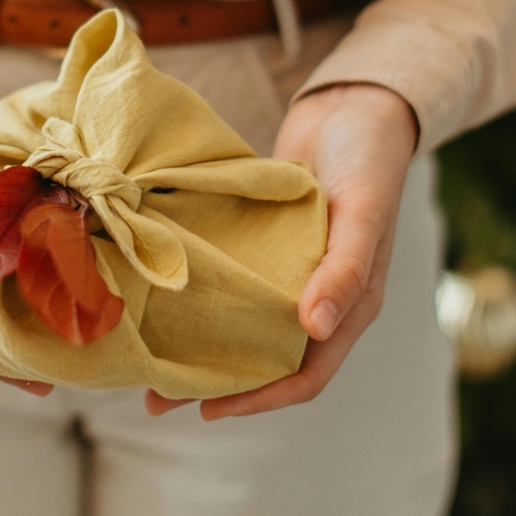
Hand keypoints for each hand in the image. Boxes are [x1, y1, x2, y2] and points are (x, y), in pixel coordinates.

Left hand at [145, 83, 418, 418]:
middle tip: (155, 395)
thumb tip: (316, 328)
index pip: (306, 374)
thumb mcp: (363, 211)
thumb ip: (345, 269)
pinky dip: (202, 297)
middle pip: (264, 359)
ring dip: (200, 344)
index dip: (259, 399)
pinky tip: (162, 297)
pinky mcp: (266, 247)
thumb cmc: (368, 159)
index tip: (207, 409)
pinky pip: (233, 284)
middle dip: (215, 382)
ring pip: (242, 325)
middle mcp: (318, 299)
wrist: (354, 106)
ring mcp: (290, 274)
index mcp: (349, 305)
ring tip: (147, 353)